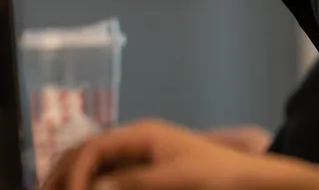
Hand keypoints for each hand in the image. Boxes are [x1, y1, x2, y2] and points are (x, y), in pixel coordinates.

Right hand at [40, 119, 318, 189]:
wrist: (256, 179)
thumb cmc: (216, 175)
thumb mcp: (174, 179)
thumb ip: (131, 183)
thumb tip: (91, 188)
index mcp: (140, 134)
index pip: (93, 147)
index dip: (76, 172)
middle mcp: (136, 140)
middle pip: (87, 150)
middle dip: (63, 172)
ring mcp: (141, 155)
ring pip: (95, 163)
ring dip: (73, 178)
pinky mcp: (148, 171)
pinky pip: (110, 174)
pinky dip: (93, 183)